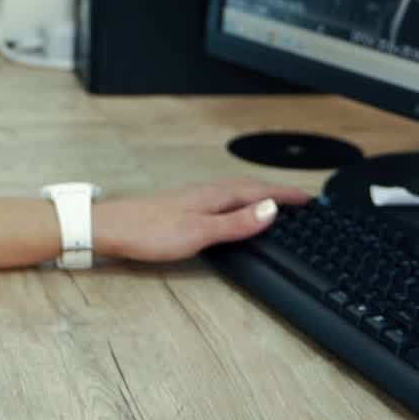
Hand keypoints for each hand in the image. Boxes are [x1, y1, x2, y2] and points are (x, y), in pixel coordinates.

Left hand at [92, 178, 310, 261]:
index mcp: (213, 196)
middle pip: (247, 187)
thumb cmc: (148, 232)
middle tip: (299, 197)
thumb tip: (271, 209)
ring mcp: (191, 197)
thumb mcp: (199, 232)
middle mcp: (204, 192)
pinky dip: (237, 199)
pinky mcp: (180, 206)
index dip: (284, 194)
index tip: (309, 198)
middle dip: (275, 190)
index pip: (258, 191)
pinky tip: (230, 207)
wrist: (109, 228)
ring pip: (233, 190)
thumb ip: (236, 223)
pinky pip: (220, 197)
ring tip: (274, 199)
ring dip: (256, 192)